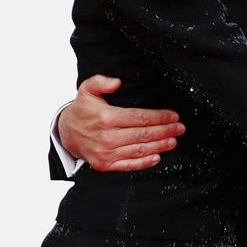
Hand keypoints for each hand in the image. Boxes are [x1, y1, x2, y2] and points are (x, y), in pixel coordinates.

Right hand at [58, 75, 184, 170]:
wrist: (66, 133)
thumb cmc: (82, 110)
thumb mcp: (86, 90)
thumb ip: (101, 82)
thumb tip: (117, 82)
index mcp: (106, 118)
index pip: (139, 117)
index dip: (159, 117)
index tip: (173, 116)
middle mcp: (107, 137)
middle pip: (144, 134)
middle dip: (165, 131)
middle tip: (180, 128)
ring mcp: (106, 153)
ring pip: (140, 149)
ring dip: (160, 145)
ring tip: (173, 140)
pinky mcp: (105, 165)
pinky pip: (129, 164)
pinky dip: (145, 162)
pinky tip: (158, 156)